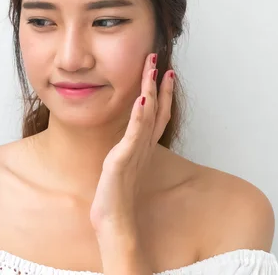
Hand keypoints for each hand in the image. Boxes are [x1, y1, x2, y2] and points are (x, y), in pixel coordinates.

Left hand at [89, 53, 173, 242]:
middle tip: (157, 59)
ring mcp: (134, 152)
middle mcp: (142, 146)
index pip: (157, 114)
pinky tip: (142, 100)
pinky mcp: (123, 159)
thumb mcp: (122, 164)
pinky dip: (139, 116)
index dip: (162, 93)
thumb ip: (127, 148)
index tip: (165, 72)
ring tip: (152, 71)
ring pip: (147, 117)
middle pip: (156, 109)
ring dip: (150, 92)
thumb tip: (125, 137)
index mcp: (142, 146)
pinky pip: (134, 134)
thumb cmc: (115, 194)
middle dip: (157, 83)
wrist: (112, 218)